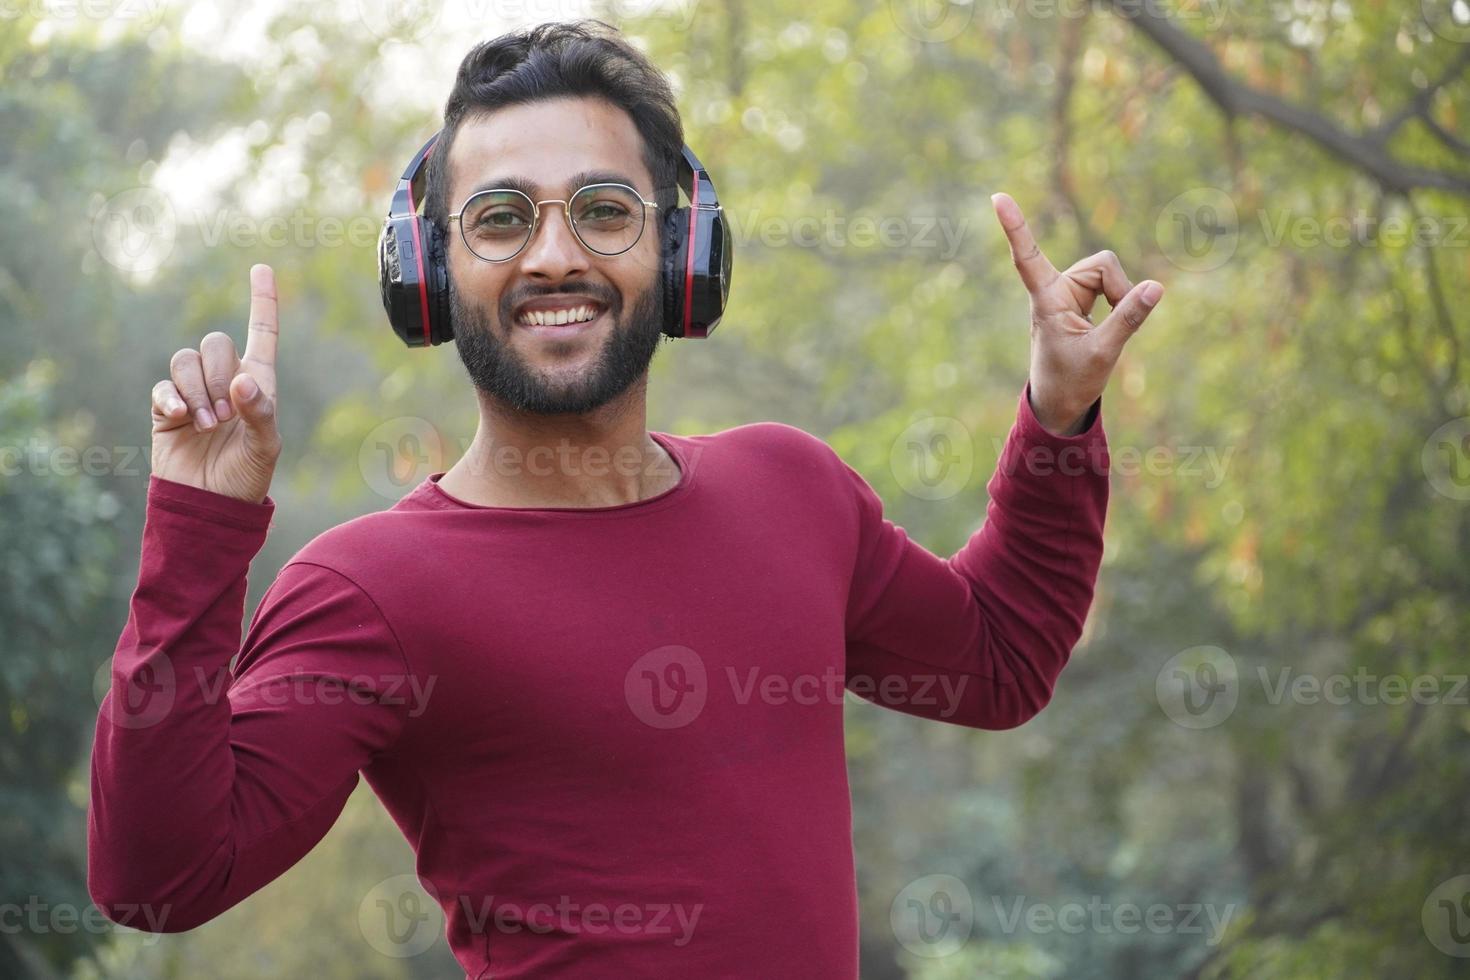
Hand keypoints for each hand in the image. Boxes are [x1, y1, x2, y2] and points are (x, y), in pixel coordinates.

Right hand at [150, 264, 280, 503]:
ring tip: (208, 426)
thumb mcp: (266, 448)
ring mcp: (194, 392)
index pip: (262, 333)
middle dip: (220, 375)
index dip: (263, 301)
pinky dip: (172, 399)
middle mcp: (225, 381)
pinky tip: (182, 419)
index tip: (261, 268)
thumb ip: (260, 414)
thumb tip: (243, 383)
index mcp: (258, 383)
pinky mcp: (166, 409)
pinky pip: (163, 386)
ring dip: (198, 390)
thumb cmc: (245, 478)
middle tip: (225, 416)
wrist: (210, 506)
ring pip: (185, 359)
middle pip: (215, 343)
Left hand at [991, 193, 1162, 435]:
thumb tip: (1155, 287)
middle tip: (1114, 328)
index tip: (997, 197)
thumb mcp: (1104, 352)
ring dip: (1120, 297)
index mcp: (1047, 300)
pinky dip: (1121, 301)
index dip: (1016, 226)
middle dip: (1119, 289)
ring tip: (1107, 332)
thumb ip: (1129, 318)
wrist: (1061, 401)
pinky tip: (1114, 318)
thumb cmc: (1072, 381)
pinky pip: (1112, 286)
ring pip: (1109, 273)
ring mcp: (1068, 292)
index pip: (1027, 256)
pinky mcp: (1080, 298)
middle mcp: (1055, 289)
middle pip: (1102, 264)